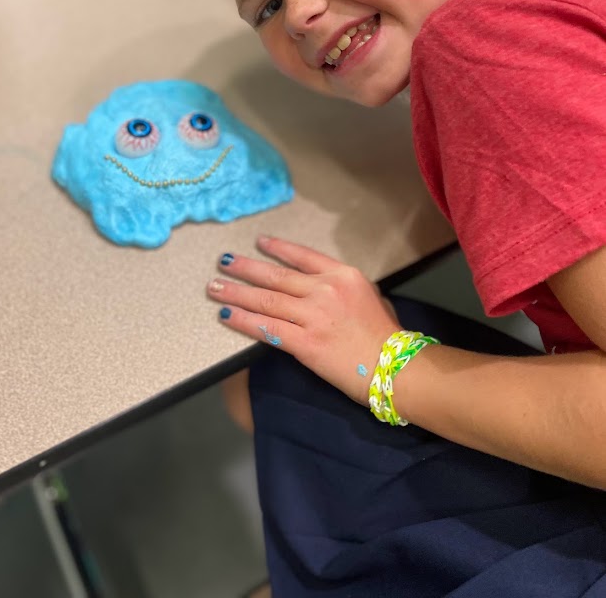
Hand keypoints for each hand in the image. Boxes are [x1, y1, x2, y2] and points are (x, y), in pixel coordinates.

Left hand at [207, 236, 400, 404]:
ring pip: (266, 299)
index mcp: (343, 275)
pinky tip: (227, 315)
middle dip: (245, 268)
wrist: (396, 368)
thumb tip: (323, 289)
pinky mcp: (305, 343)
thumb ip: (345, 289)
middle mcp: (325, 290)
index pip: (301, 256)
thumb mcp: (372, 297)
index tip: (258, 243)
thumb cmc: (387, 336)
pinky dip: (244, 320)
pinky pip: (267, 328)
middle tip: (223, 263)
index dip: (277, 248)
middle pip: (276, 276)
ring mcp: (313, 316)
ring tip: (214, 287)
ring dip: (236, 292)